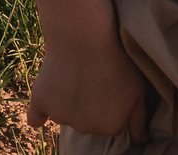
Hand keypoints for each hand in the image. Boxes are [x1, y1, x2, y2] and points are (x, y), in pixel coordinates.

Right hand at [25, 31, 149, 145]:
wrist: (85, 35)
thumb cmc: (117, 59)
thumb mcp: (138, 89)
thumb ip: (138, 119)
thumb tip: (141, 142)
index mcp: (110, 127)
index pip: (110, 122)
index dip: (111, 102)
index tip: (110, 83)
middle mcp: (85, 129)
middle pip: (87, 121)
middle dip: (89, 105)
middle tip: (91, 76)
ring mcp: (61, 117)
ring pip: (65, 115)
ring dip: (68, 102)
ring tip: (74, 73)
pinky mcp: (40, 103)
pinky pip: (36, 118)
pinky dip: (39, 113)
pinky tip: (46, 103)